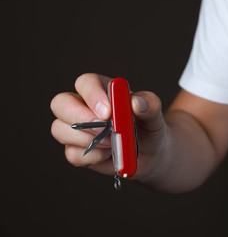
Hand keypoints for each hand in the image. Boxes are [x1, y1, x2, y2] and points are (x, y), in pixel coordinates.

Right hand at [50, 73, 167, 179]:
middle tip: (103, 128)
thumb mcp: (154, 115)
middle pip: (60, 103)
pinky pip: (71, 154)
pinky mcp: (76, 150)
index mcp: (102, 89)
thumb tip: (137, 102)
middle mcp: (83, 105)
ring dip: (87, 140)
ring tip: (112, 143)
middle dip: (79, 117)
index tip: (108, 112)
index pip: (85, 83)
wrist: (151, 153)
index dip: (92, 95)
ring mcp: (76, 128)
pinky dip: (91, 157)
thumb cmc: (150, 127)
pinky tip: (108, 155)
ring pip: (60, 129)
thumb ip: (149, 105)